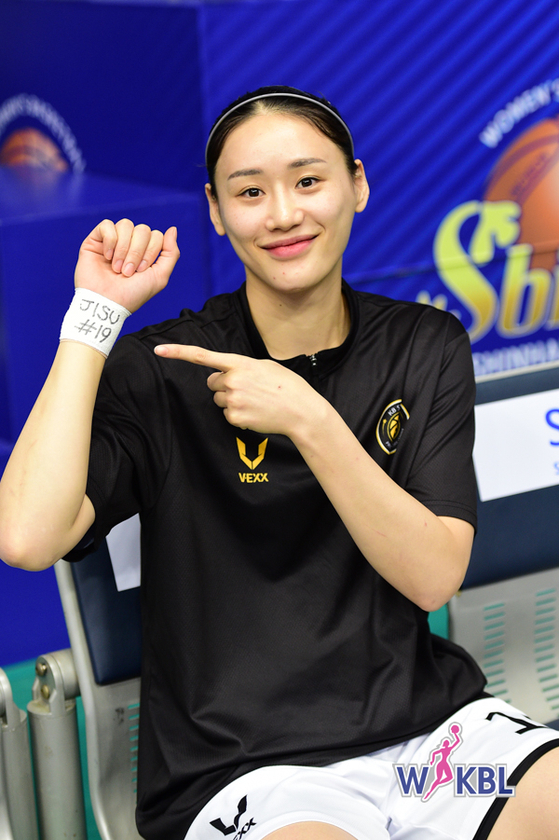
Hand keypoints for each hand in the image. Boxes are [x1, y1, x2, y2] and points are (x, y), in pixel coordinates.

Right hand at [74, 219, 179, 312]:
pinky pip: (107, 224)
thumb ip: (171, 253)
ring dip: (123, 248)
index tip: (141, 272)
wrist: (106, 303)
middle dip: (137, 252)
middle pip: (143, 229)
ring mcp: (113, 241)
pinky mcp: (95, 240)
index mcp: (145, 252)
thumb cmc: (132, 294)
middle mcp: (130, 244)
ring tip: (116, 268)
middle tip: (128, 272)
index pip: (156, 236)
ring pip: (126, 224)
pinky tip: (107, 257)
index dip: (151, 252)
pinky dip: (110, 241)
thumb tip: (172, 229)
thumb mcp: (160, 277)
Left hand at [154, 344, 325, 436]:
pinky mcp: (234, 417)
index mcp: (240, 363)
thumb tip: (223, 377)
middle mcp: (232, 380)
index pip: (203, 356)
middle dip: (224, 385)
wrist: (300, 411)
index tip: (158, 349)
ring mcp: (232, 400)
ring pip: (218, 399)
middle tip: (248, 389)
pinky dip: (238, 414)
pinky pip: (227, 414)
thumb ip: (241, 367)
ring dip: (231, 400)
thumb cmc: (287, 386)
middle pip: (212, 382)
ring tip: (255, 400)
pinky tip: (256, 412)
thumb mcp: (265, 366)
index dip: (178, 353)